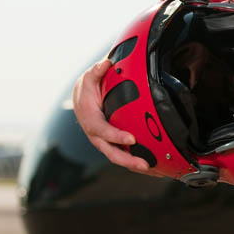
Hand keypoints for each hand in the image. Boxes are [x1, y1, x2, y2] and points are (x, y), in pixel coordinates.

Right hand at [72, 59, 156, 175]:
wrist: (81, 99)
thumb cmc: (87, 89)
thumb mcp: (89, 78)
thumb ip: (96, 71)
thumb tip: (105, 64)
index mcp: (90, 119)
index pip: (102, 131)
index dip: (116, 136)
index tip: (131, 139)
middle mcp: (96, 135)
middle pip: (110, 152)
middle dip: (127, 160)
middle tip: (144, 164)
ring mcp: (103, 142)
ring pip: (118, 157)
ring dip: (133, 165)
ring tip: (152, 169)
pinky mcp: (111, 144)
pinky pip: (122, 155)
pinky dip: (134, 162)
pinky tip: (151, 166)